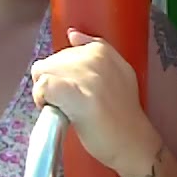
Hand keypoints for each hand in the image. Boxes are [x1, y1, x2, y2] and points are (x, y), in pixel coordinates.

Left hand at [31, 28, 159, 176]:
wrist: (133, 143)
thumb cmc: (122, 114)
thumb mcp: (119, 73)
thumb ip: (95, 51)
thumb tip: (72, 33)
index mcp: (104, 50)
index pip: (64, 51)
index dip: (63, 73)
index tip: (76, 90)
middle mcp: (95, 58)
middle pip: (50, 62)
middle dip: (53, 82)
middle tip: (69, 104)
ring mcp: (86, 76)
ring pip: (43, 73)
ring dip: (46, 93)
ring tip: (65, 109)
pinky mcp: (76, 95)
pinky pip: (43, 86)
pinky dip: (43, 99)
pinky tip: (57, 111)